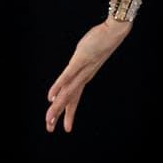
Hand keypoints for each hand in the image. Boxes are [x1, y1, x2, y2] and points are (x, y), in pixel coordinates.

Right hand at [45, 18, 131, 132]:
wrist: (114, 32)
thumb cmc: (101, 41)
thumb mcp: (88, 55)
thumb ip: (80, 63)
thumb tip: (74, 67)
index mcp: (85, 77)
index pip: (75, 99)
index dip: (69, 114)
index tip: (66, 128)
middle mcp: (84, 77)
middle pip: (69, 100)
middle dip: (59, 115)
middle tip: (50, 130)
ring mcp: (82, 70)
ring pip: (67, 92)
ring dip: (57, 107)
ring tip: (49, 119)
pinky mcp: (79, 60)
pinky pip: (67, 76)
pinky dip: (58, 87)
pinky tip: (50, 96)